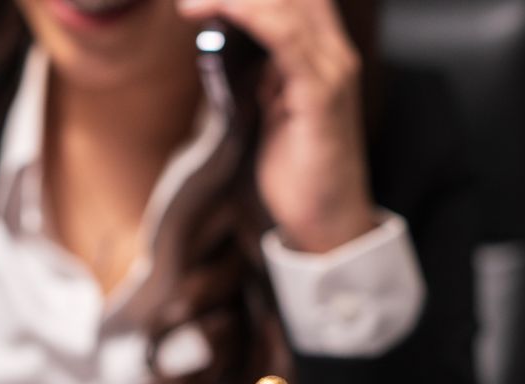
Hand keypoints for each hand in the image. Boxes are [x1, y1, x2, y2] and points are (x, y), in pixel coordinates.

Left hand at [177, 0, 378, 252]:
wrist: (327, 221)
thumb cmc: (300, 171)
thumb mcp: (275, 109)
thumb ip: (263, 75)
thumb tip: (229, 45)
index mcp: (324, 54)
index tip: (202, 0)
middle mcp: (334, 55)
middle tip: (190, 1)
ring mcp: (331, 73)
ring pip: (286, 8)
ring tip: (191, 5)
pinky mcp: (321, 97)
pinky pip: (287, 41)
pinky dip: (254, 18)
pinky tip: (226, 10)